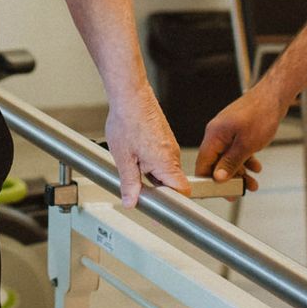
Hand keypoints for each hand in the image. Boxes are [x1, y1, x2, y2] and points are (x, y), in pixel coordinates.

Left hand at [103, 93, 189, 207]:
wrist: (130, 95)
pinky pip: (161, 158)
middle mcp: (173, 155)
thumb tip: (131, 202)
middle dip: (156, 189)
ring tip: (131, 165)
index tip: (162, 212)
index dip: (173, 204)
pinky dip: (150, 162)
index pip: (182, 192)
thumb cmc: (128, 121)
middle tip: (137, 190)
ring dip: (151, 175)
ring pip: (165, 170)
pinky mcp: (164, 139)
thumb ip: (129, 184)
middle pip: (172, 183)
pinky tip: (134, 154)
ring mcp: (170, 146)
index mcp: (166, 163)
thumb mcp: (123, 158)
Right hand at [193, 84, 279, 192]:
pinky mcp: (236, 131)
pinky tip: (256, 167)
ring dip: (240, 172)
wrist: (274, 96)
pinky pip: (236, 150)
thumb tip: (218, 178)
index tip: (219, 194)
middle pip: (216, 163)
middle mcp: (217, 134)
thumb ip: (231, 163)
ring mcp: (226, 132)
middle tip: (239, 192)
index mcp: (214, 136)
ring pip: (228, 158)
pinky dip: (245, 160)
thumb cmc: (261, 115)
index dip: (208, 181)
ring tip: (252, 184)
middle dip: (228, 179)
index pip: (203, 164)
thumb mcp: (247, 145)